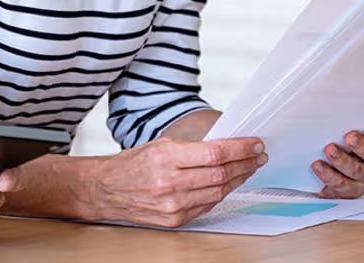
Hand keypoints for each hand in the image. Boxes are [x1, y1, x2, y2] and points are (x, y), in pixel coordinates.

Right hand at [86, 137, 266, 227]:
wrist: (105, 190)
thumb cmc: (131, 164)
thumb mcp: (158, 146)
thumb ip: (190, 148)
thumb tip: (225, 147)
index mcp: (165, 158)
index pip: (214, 153)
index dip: (240, 148)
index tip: (255, 144)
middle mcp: (170, 183)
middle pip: (221, 173)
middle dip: (245, 163)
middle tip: (258, 156)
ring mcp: (173, 204)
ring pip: (218, 191)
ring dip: (238, 179)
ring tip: (248, 169)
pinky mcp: (175, 220)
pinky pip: (207, 206)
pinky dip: (221, 193)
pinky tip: (228, 184)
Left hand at [314, 117, 363, 197]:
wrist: (325, 167)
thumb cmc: (335, 139)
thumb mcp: (339, 123)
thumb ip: (339, 112)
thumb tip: (324, 89)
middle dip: (362, 146)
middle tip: (350, 137)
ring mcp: (363, 175)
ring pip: (358, 171)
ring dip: (344, 161)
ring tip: (330, 151)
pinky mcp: (349, 189)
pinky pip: (343, 185)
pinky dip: (330, 176)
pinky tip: (319, 166)